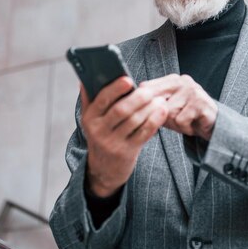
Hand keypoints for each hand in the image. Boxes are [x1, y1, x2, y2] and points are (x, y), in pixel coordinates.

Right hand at [81, 77, 167, 196]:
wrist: (104, 170)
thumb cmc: (101, 136)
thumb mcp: (91, 120)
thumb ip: (89, 99)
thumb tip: (85, 79)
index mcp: (89, 118)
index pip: (102, 100)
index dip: (115, 89)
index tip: (128, 80)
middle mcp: (99, 131)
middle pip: (121, 110)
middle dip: (138, 98)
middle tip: (150, 90)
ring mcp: (113, 143)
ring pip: (134, 121)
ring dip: (149, 107)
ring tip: (159, 98)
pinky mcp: (127, 152)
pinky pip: (144, 133)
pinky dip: (155, 120)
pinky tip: (162, 111)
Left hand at [139, 74, 216, 139]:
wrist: (213, 125)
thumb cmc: (186, 117)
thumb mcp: (166, 109)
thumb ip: (152, 104)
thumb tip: (129, 104)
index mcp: (171, 79)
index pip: (146, 87)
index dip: (141, 104)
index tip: (141, 114)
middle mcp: (181, 81)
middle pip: (155, 100)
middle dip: (159, 115)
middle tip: (169, 121)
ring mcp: (192, 90)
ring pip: (168, 112)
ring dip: (175, 123)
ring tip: (184, 121)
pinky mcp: (201, 103)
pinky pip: (181, 120)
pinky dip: (185, 128)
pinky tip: (192, 125)